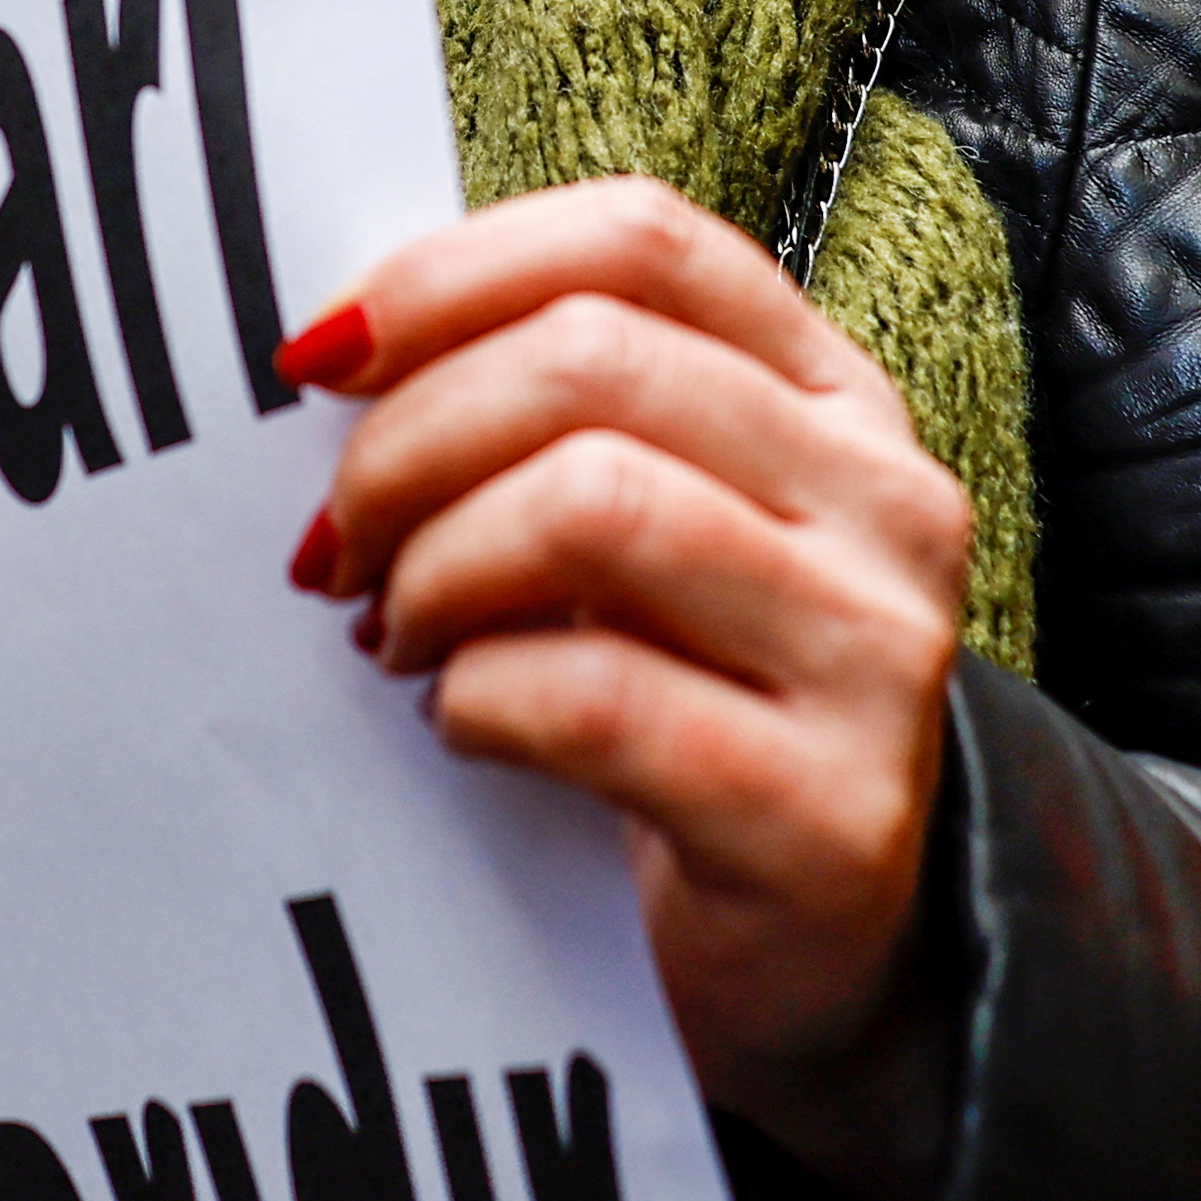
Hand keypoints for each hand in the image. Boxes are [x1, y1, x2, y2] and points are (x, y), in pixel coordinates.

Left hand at [293, 177, 968, 1200]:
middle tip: (335, 545)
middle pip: (593, 359)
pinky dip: (481, 700)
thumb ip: (541, 423)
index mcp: (832, 395)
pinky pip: (598, 698)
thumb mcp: (641, 536)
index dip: (453, 273)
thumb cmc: (686, 715)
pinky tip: (462, 725)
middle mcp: (882, 499)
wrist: (820, 960)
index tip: (318, 358)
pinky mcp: (829, 811)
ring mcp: (876, 654)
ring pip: (596, 503)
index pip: (641, 240)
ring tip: (398, 635)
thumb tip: (334, 355)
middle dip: (409, 442)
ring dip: (439, 568)